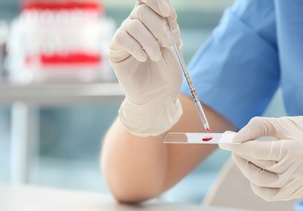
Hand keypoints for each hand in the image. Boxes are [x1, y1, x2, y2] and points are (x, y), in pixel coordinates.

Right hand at [109, 0, 182, 135]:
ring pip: (132, 24)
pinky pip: (122, 38)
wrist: (159, 96)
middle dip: (157, 26)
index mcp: (153, 22)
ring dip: (148, 41)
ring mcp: (126, 37)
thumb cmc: (168, 73)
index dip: (156, 1)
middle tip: (164, 44)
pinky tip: (143, 59)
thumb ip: (169, 27)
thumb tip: (165, 7)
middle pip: (142, 10)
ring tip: (155, 57)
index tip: (167, 13)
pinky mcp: (116, 50)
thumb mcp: (174, 47)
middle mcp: (137, 26)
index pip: (148, 0)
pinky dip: (136, 48)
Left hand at [219, 116, 302, 200]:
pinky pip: (271, 195)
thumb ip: (258, 127)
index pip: (257, 152)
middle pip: (257, 170)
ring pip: (261, 185)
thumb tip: (236, 137)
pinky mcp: (298, 192)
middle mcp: (296, 172)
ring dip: (248, 172)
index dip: (239, 146)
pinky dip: (259, 185)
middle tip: (235, 148)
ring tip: (245, 159)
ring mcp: (298, 185)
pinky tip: (257, 173)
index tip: (226, 142)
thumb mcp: (283, 123)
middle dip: (241, 158)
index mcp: (293, 152)